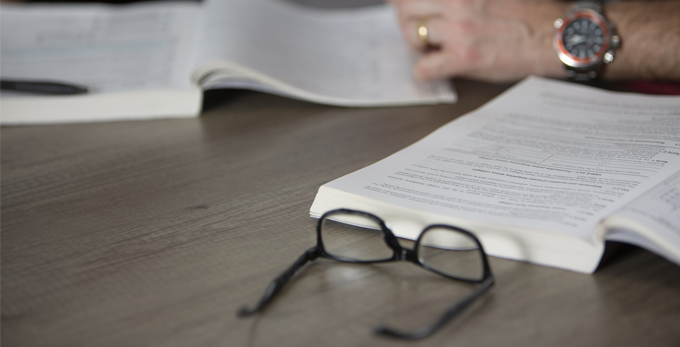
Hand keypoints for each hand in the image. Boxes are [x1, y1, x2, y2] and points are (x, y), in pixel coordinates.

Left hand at [389, 0, 569, 81]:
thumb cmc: (527, 14)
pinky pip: (424, 67)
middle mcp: (457, 3)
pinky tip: (435, 69)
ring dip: (417, 45)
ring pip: (412, 35)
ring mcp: (459, 30)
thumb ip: (460, 0)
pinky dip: (424, 71)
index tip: (400, 6)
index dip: (402, 2)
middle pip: (405, 8)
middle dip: (407, 20)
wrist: (553, 35)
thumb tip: (437, 5)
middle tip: (420, 30)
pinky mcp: (463, 57)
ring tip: (431, 49)